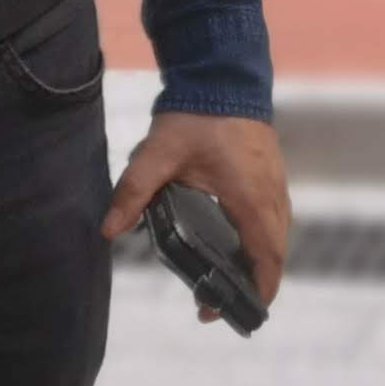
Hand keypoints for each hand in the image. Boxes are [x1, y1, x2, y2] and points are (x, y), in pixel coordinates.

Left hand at [103, 110, 289, 318]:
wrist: (223, 73)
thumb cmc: (196, 114)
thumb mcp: (158, 153)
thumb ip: (134, 190)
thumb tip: (108, 229)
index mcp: (250, 196)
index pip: (266, 256)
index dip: (260, 289)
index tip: (241, 312)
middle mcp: (270, 194)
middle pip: (274, 252)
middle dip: (252, 284)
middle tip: (216, 306)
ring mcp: (275, 182)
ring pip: (276, 235)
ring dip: (257, 262)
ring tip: (224, 282)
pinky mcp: (270, 173)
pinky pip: (274, 218)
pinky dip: (261, 240)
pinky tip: (235, 245)